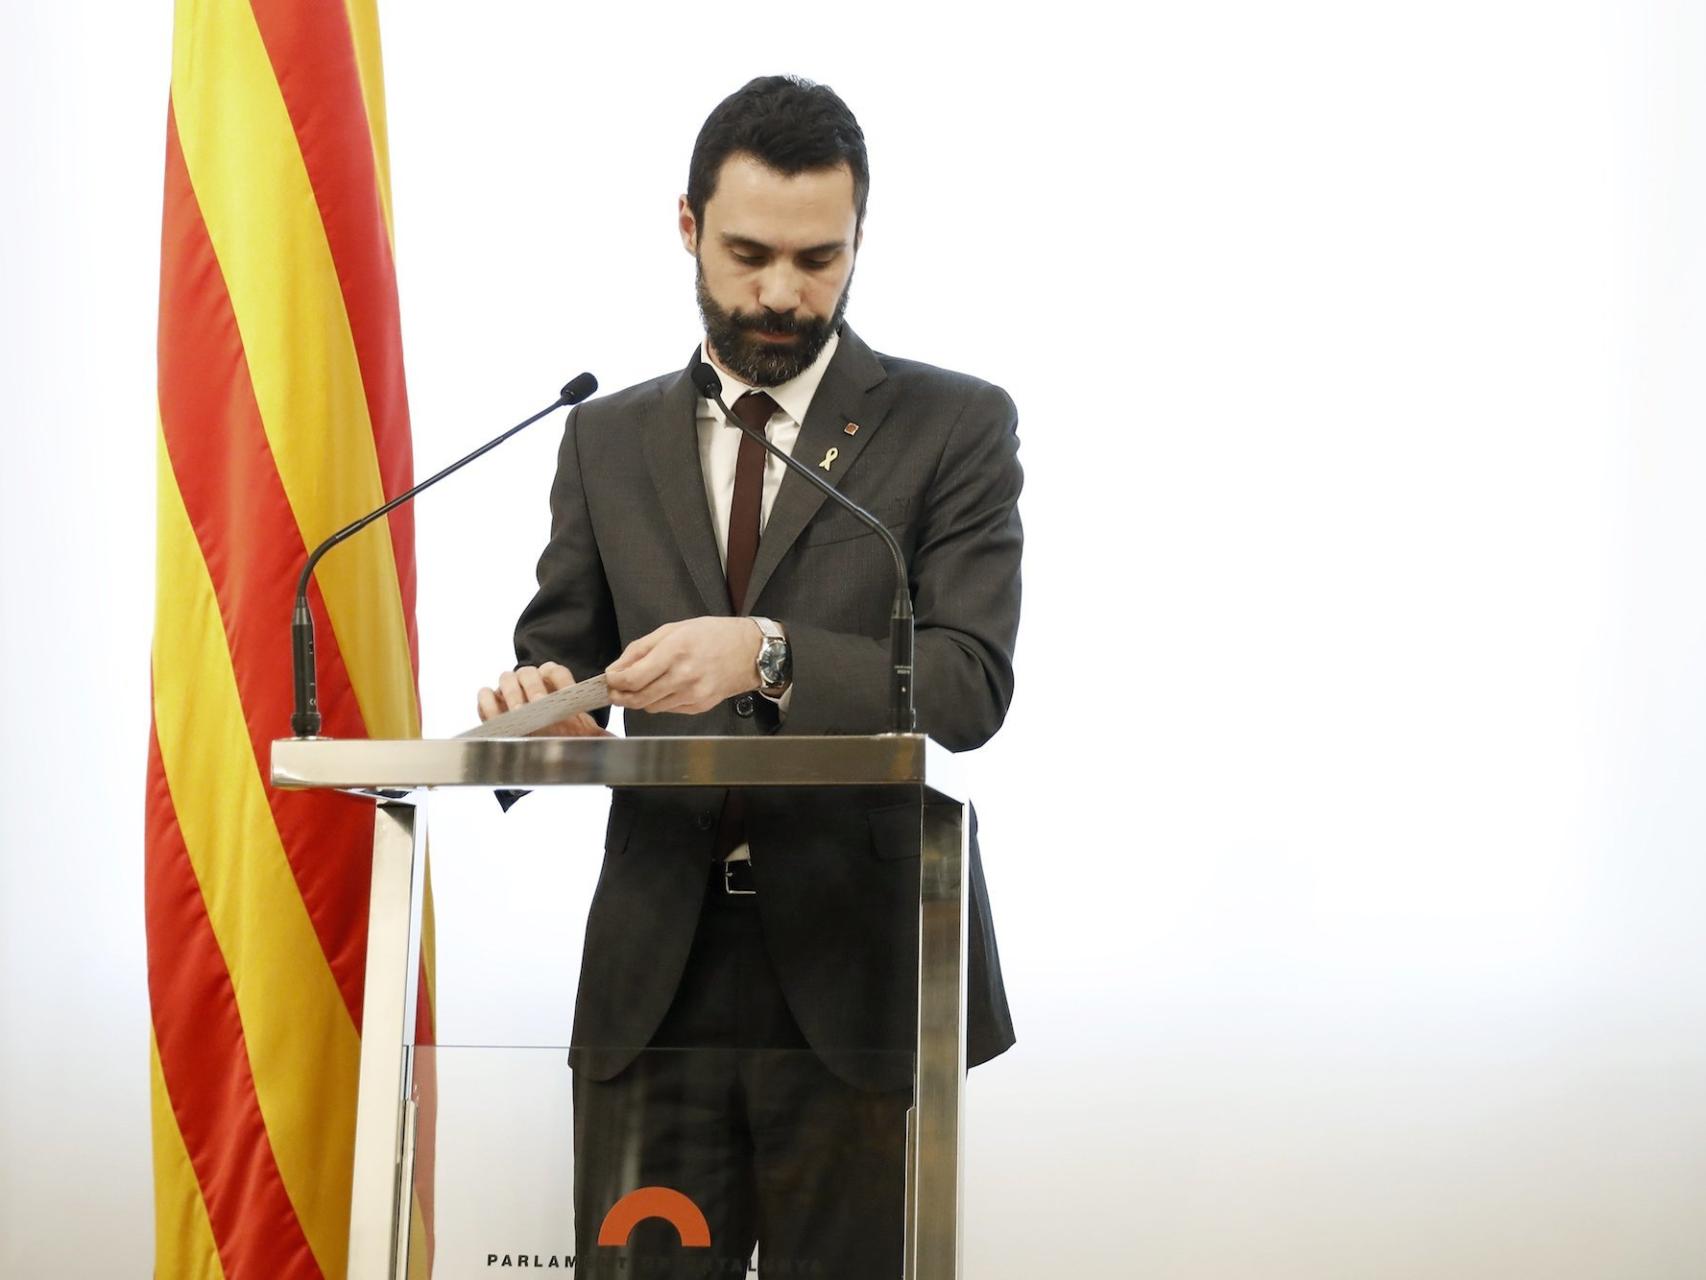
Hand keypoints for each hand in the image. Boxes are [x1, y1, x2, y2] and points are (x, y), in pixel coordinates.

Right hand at [476, 661, 610, 736]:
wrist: (536, 743)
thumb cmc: (560, 735)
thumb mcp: (578, 735)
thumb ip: (594, 735)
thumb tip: (613, 741)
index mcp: (553, 681)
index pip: (556, 671)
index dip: (561, 681)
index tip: (565, 697)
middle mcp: (530, 680)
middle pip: (530, 672)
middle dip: (534, 687)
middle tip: (538, 705)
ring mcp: (508, 689)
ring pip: (507, 678)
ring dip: (512, 693)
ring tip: (519, 712)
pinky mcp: (490, 702)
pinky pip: (484, 694)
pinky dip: (489, 702)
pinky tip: (498, 716)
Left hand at [606, 617, 760, 714]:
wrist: (749, 651)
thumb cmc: (713, 635)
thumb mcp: (673, 629)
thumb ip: (640, 649)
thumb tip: (616, 669)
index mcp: (675, 651)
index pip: (633, 679)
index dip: (614, 682)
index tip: (610, 679)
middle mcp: (684, 676)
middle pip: (638, 699)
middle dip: (621, 695)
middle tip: (615, 690)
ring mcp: (693, 694)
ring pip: (651, 707)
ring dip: (640, 699)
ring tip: (641, 686)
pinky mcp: (700, 706)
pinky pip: (668, 709)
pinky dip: (660, 701)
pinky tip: (666, 688)